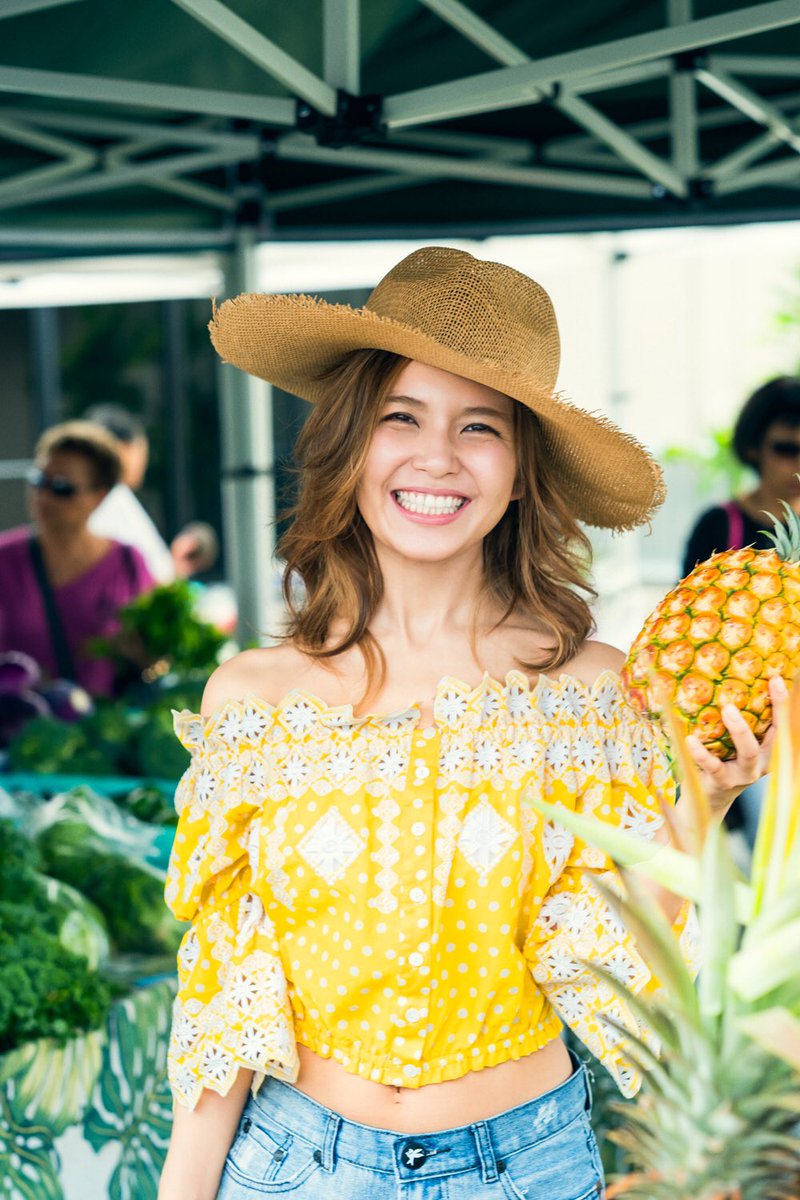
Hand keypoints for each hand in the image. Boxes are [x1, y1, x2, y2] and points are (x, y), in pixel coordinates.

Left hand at [685, 674, 787, 816]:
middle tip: (764, 685)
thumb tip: (723, 685)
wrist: (707, 801)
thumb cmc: (721, 763)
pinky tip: (690, 739)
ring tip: (726, 709)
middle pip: (776, 738)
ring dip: (739, 729)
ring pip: (748, 752)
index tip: (777, 679)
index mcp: (767, 751)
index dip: (782, 703)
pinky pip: (713, 766)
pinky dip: (701, 753)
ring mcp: (743, 775)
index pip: (782, 725)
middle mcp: (761, 763)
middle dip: (774, 711)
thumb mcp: (733, 745)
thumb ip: (737, 723)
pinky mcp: (722, 783)